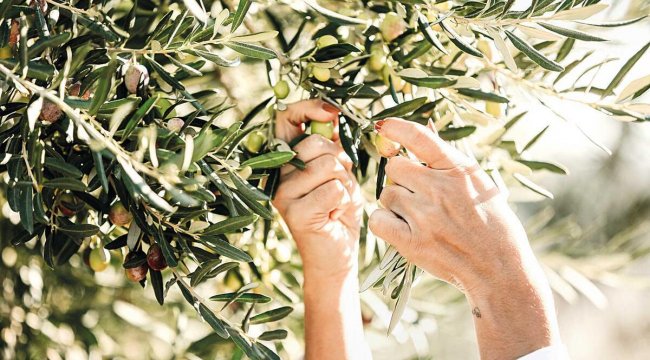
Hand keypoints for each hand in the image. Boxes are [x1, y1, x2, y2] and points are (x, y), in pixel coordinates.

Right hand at [273, 99, 361, 279]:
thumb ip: (332, 145)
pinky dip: (345, 201)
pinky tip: (336, 216)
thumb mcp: (337, 171)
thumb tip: (334, 114)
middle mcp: (276, 175)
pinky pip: (335, 189)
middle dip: (340, 159)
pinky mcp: (296, 214)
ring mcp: (283, 195)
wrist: (337, 255)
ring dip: (345, 183)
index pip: (286, 119)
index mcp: (283, 160)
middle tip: (338, 183)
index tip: (333, 112)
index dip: (309, 108)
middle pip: (316, 143)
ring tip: (336, 202)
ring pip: (329, 165)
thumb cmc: (338, 210)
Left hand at [369, 118, 560, 359]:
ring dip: (395, 203)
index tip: (383, 125)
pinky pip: (378, 220)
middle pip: (395, 167)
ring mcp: (425, 216)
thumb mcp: (480, 185)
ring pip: (386, 194)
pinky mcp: (412, 242)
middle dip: (401, 179)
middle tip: (417, 195)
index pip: (420, 138)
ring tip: (419, 218)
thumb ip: (448, 165)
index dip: (397, 128)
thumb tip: (419, 138)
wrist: (499, 269)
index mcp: (460, 170)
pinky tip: (402, 230)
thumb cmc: (492, 225)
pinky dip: (385, 223)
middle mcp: (440, 188)